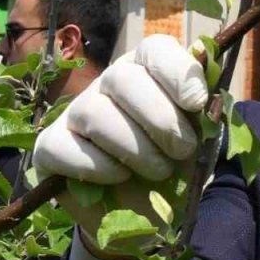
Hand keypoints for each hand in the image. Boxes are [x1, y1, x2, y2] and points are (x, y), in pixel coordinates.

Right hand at [33, 35, 208, 257]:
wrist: (151, 210)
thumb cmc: (179, 162)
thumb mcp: (203, 136)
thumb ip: (208, 105)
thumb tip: (209, 69)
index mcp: (149, 71)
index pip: (155, 49)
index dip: (177, 72)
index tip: (198, 103)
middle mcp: (109, 84)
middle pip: (123, 78)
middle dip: (160, 118)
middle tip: (184, 149)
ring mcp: (75, 113)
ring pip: (95, 114)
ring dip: (135, 148)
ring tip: (159, 170)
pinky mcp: (50, 147)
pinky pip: (64, 147)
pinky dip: (98, 167)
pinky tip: (121, 177)